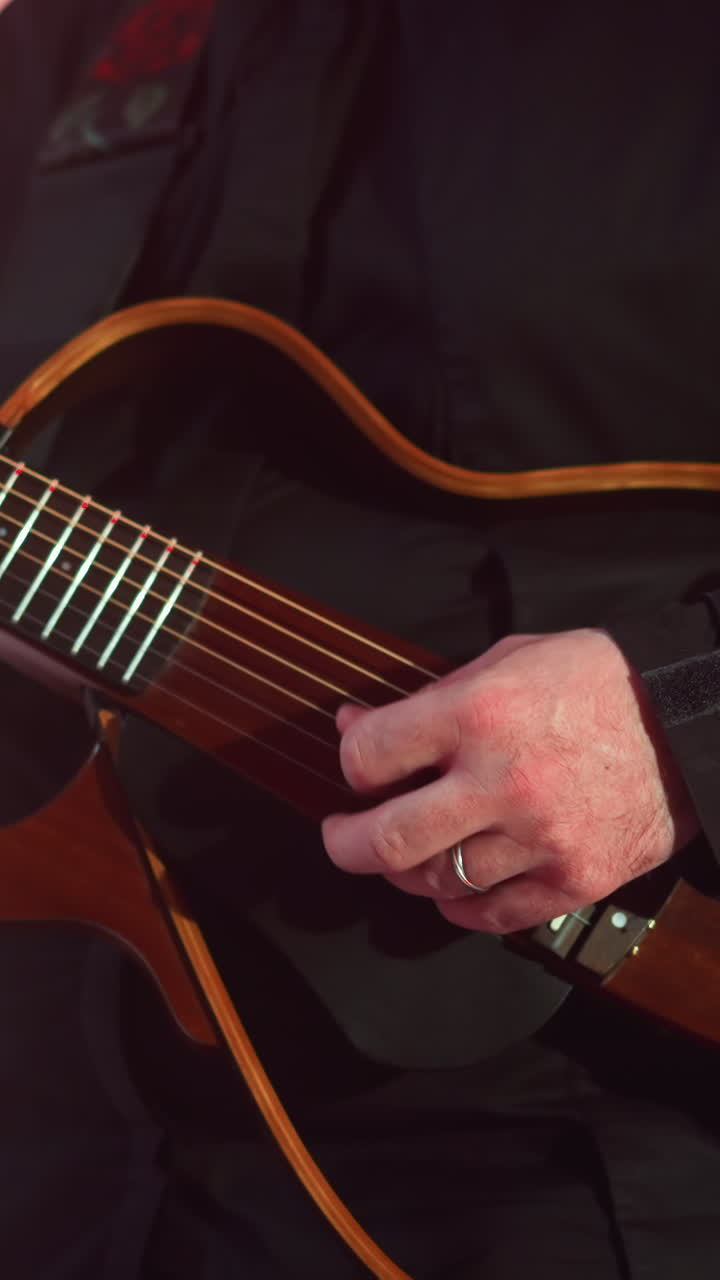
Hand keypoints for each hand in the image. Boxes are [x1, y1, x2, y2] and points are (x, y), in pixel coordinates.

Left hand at [321, 629, 698, 932]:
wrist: (690, 717)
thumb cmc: (598, 680)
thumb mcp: (507, 661)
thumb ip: (428, 697)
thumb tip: (355, 724)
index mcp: (480, 712)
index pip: (370, 755)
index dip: (352, 763)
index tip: (360, 768)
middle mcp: (503, 780)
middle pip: (387, 840)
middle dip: (345, 844)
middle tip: (341, 837)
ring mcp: (540, 838)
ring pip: (437, 882)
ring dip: (408, 871)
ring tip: (412, 851)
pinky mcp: (574, 880)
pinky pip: (491, 914)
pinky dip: (460, 905)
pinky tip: (457, 884)